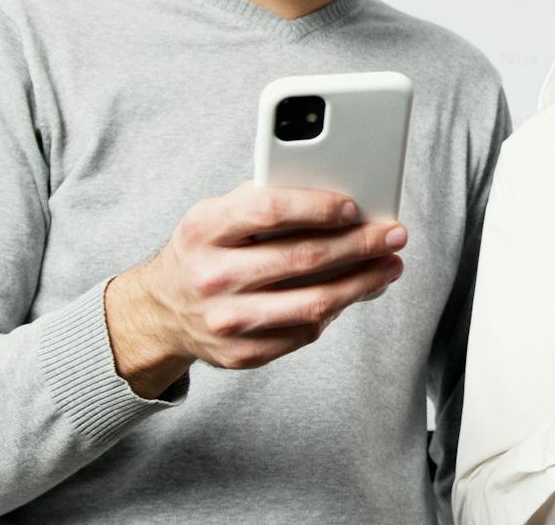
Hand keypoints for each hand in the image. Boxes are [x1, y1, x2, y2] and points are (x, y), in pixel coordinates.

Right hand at [105, 183, 405, 397]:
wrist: (161, 311)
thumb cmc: (205, 251)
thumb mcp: (218, 214)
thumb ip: (267, 200)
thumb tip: (340, 204)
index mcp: (205, 230)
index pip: (269, 210)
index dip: (318, 207)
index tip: (354, 207)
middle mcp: (211, 276)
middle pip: (302, 259)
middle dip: (360, 245)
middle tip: (394, 235)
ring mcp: (225, 320)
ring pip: (313, 303)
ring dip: (362, 283)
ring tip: (389, 266)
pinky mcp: (240, 354)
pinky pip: (304, 332)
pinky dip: (336, 310)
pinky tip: (355, 292)